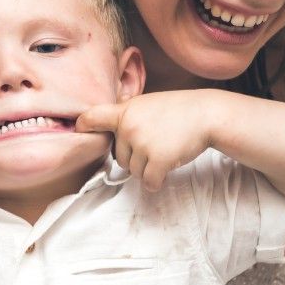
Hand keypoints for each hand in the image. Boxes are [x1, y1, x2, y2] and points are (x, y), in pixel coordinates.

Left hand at [76, 91, 212, 191]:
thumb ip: (128, 116)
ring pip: (134, 171)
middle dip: (134, 157)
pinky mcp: (158, 159)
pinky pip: (148, 181)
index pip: (93, 117)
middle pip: (119, 157)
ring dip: (147, 169)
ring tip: (164, 151)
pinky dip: (156, 181)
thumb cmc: (177, 110)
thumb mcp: (147, 103)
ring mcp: (143, 143)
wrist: (206, 114)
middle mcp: (129, 127)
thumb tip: (108, 130)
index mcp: (125, 111)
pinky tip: (165, 170)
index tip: (78, 130)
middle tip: (154, 145)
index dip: (83, 126)